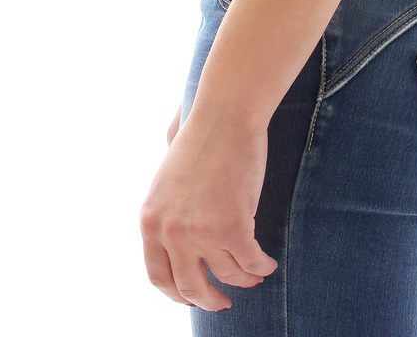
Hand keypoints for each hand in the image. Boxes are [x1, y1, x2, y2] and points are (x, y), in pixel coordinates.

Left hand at [140, 105, 277, 310]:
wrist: (222, 115)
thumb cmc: (199, 139)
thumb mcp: (167, 180)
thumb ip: (168, 213)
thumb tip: (180, 249)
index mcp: (150, 219)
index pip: (158, 276)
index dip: (178, 294)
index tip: (194, 298)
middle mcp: (169, 231)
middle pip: (191, 289)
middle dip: (211, 301)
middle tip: (224, 302)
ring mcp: (200, 232)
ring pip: (229, 276)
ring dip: (244, 279)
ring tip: (253, 275)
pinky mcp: (232, 228)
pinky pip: (252, 264)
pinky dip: (262, 266)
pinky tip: (266, 262)